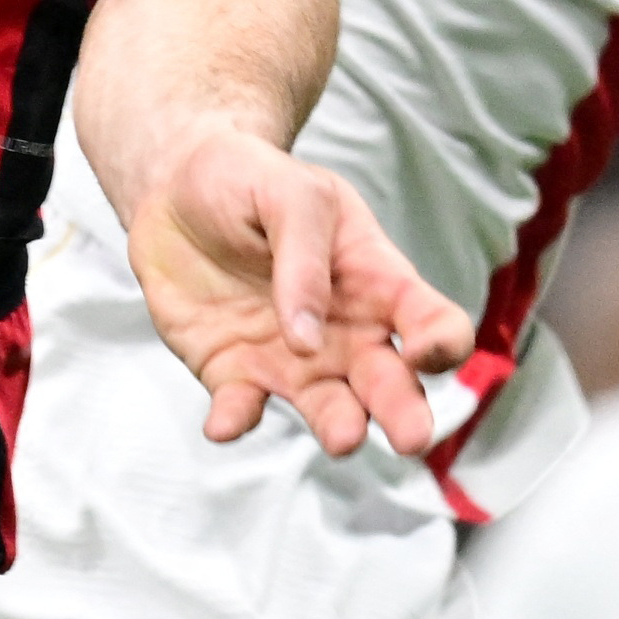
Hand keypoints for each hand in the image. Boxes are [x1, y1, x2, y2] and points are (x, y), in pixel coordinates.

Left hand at [119, 127, 475, 460]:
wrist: (175, 185)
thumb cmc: (251, 179)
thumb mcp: (290, 191)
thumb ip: (304, 255)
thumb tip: (308, 339)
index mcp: (374, 280)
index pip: (431, 321)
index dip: (442, 342)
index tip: (424, 351)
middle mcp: (345, 333)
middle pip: (391, 384)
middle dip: (407, 414)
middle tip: (411, 438)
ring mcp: (291, 361)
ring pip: (329, 410)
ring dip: (339, 428)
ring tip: (343, 439)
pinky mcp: (234, 374)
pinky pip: (242, 409)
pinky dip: (235, 420)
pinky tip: (223, 424)